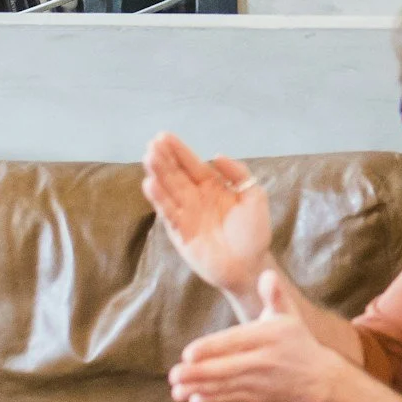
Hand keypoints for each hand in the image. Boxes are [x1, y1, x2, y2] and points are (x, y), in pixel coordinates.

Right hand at [141, 133, 274, 303]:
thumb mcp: (253, 196)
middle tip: (151, 144)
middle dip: (164, 159)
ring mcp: (186, 215)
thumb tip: (216, 155)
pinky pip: (169, 213)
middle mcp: (196, 198)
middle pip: (176, 174)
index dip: (179, 151)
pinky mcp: (181, 233)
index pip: (192, 164)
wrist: (251, 265)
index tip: (163, 136)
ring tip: (148, 158)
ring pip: (169, 190)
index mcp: (212, 187)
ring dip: (158, 175)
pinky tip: (150, 184)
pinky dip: (159, 199)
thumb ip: (238, 174)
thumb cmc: (253, 232)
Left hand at [168, 270, 345, 401]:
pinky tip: (194, 401)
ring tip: (176, 390)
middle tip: (174, 374)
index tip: (188, 353)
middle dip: (200, 373)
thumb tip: (267, 275)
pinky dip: (214, 400)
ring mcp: (261, 381)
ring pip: (227, 385)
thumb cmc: (295, 340)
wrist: (317, 377)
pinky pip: (233, 398)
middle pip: (228, 367)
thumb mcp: (289, 315)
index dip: (212, 348)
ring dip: (200, 388)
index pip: (237, 341)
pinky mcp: (258, 397)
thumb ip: (274, 296)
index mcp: (270, 336)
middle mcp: (265, 360)